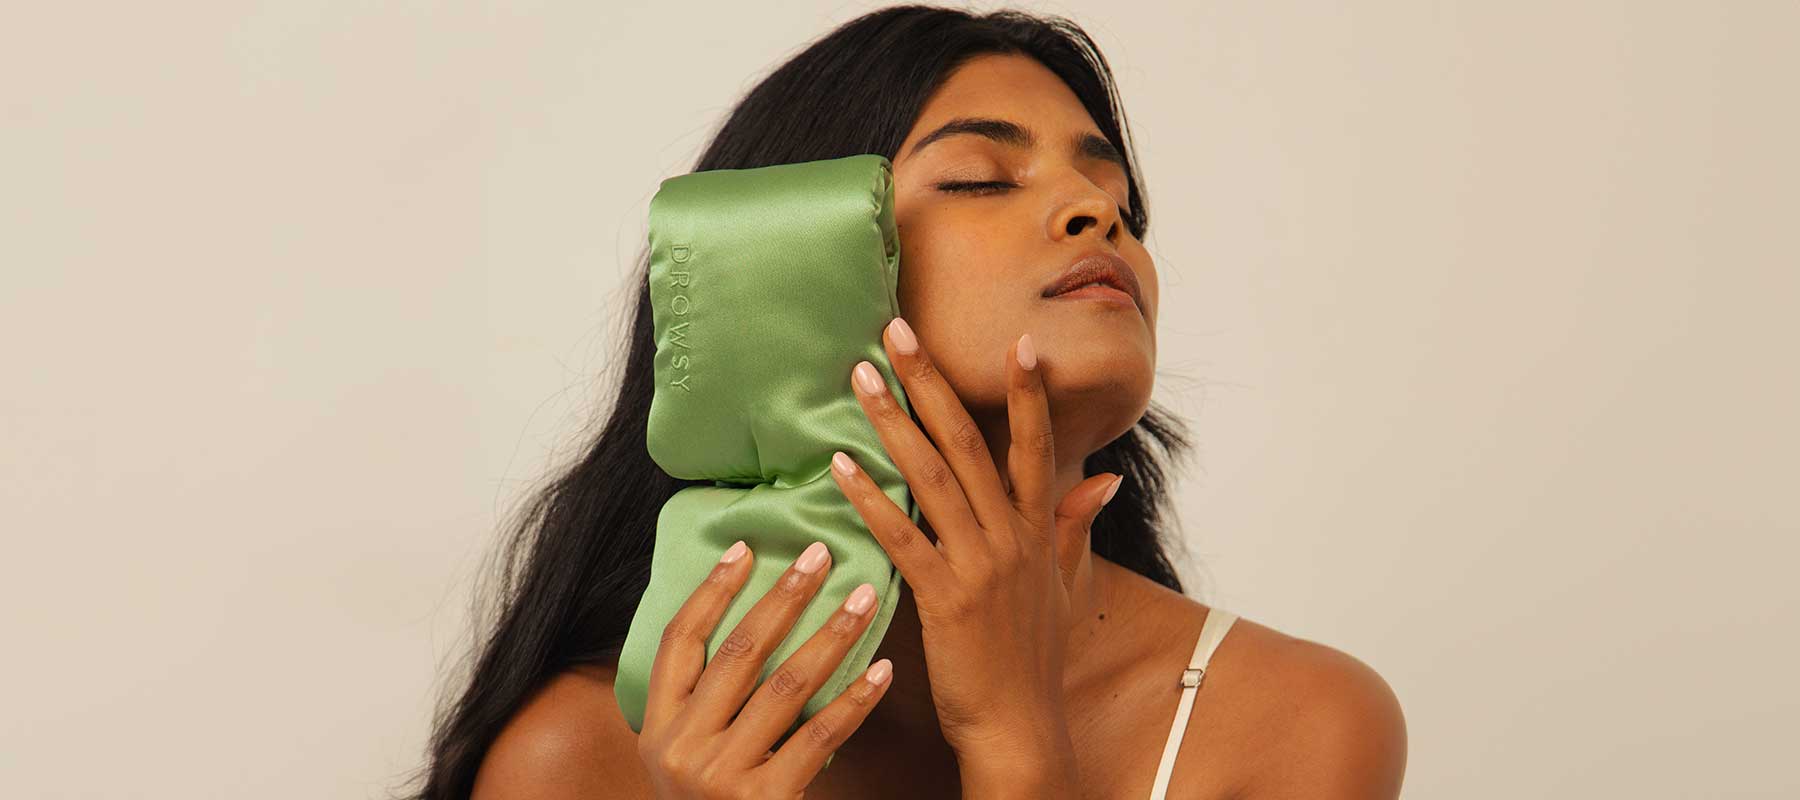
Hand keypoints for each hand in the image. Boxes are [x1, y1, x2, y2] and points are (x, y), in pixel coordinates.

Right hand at [638, 539, 894, 798]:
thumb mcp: (686, 755)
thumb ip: (705, 700)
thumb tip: (753, 615)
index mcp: (658, 726)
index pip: (679, 639)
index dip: (712, 590)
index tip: (746, 547)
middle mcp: (681, 747)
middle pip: (739, 651)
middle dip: (784, 595)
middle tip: (822, 553)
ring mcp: (720, 775)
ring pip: (786, 685)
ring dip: (832, 635)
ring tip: (865, 598)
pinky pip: (820, 736)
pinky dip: (855, 699)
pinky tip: (883, 670)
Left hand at [828, 317, 1122, 785]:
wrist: (1021, 727)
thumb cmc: (1034, 659)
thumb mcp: (1064, 585)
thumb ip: (1075, 525)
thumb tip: (1105, 477)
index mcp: (1038, 530)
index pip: (1036, 447)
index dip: (1029, 394)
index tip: (1019, 342)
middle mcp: (1011, 537)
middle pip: (969, 443)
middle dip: (932, 382)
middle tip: (896, 331)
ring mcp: (979, 565)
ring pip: (932, 477)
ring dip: (893, 422)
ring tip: (861, 378)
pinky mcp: (944, 597)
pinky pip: (903, 536)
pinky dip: (871, 498)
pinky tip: (840, 467)